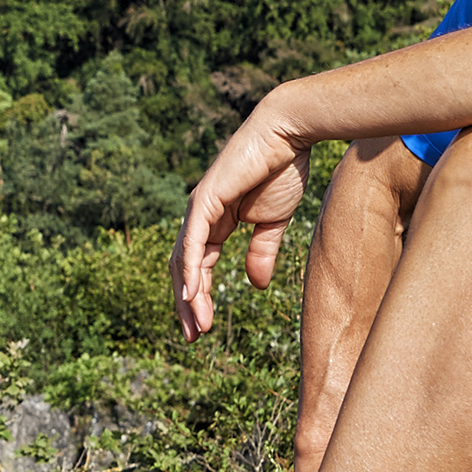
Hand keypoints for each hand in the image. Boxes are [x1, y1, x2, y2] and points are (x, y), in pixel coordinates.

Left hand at [174, 98, 312, 337]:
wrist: (289, 134)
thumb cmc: (283, 169)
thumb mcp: (272, 222)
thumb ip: (261, 251)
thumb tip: (256, 285)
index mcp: (215, 222)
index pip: (197, 266)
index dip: (199, 298)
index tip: (204, 329)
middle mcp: (200, 216)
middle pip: (182, 268)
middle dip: (186, 305)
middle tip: (191, 337)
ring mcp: (199, 207)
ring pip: (183, 260)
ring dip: (188, 296)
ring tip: (195, 326)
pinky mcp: (205, 200)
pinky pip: (192, 242)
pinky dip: (189, 270)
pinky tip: (191, 295)